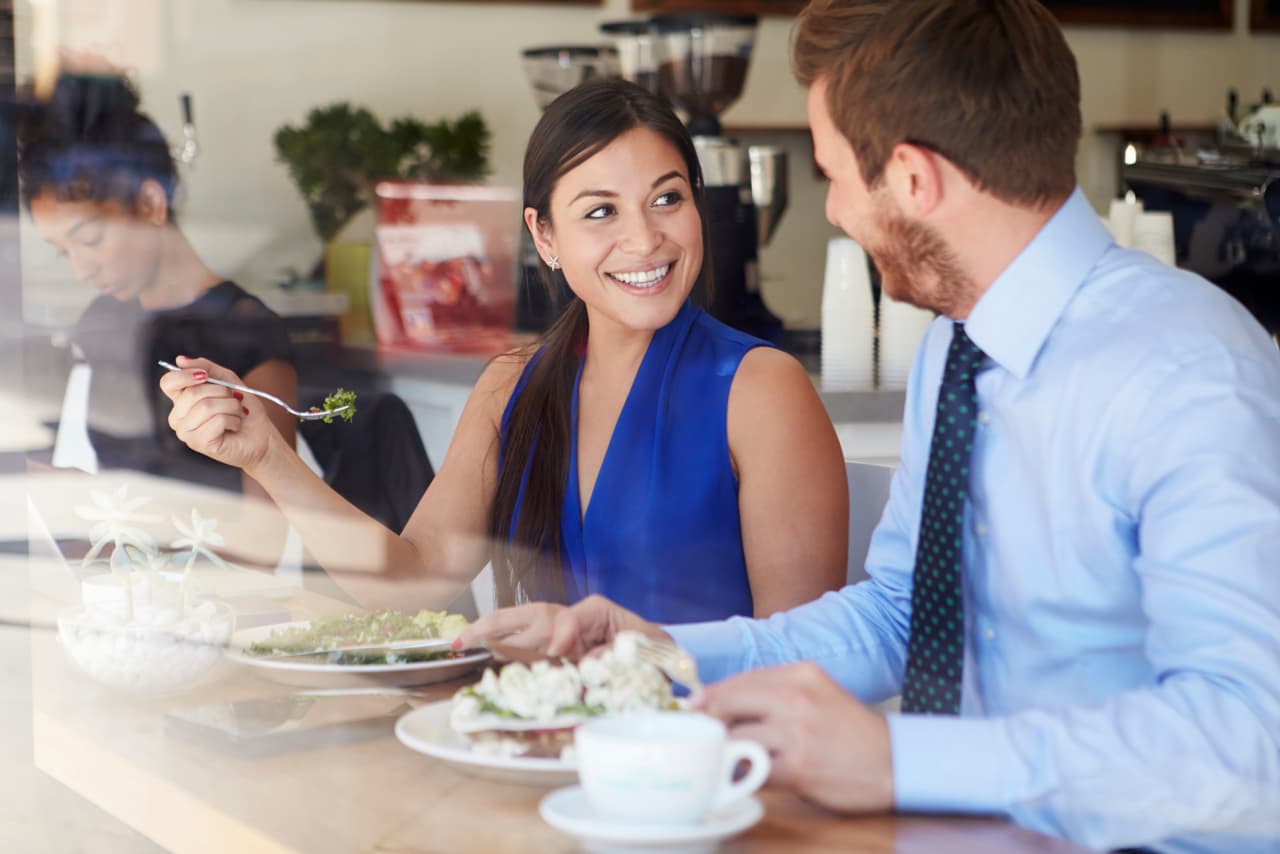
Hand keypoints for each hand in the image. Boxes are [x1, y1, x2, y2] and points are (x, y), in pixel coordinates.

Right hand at [159, 355, 276, 472]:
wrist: (261, 435)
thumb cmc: (244, 408)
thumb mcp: (228, 380)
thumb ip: (206, 368)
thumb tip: (180, 360)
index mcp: (181, 400)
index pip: (168, 383)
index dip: (185, 375)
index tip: (205, 375)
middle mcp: (178, 417)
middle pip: (192, 393)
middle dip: (221, 392)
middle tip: (234, 400)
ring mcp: (186, 432)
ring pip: (206, 406)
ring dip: (231, 407)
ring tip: (236, 414)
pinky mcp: (200, 443)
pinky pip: (217, 420)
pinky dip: (233, 420)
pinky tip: (234, 427)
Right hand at [452, 595, 669, 659]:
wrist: (661, 662)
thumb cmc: (654, 652)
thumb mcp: (644, 649)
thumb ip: (614, 654)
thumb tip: (580, 663)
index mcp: (595, 612)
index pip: (567, 618)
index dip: (561, 635)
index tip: (560, 651)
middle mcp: (571, 622)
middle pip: (531, 617)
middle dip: (497, 624)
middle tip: (467, 636)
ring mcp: (560, 638)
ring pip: (521, 630)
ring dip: (491, 633)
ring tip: (461, 641)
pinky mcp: (556, 656)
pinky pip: (526, 654)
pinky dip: (502, 651)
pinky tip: (477, 650)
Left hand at [694, 662, 893, 813]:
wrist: (893, 761)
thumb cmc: (848, 730)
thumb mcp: (815, 693)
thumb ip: (774, 692)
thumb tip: (719, 700)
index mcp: (799, 674)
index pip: (739, 680)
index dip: (709, 696)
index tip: (690, 708)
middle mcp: (796, 697)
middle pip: (728, 704)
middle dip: (709, 722)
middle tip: (700, 735)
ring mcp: (797, 732)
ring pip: (737, 739)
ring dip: (727, 752)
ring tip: (727, 759)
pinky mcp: (800, 767)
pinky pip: (754, 771)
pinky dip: (745, 776)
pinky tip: (747, 777)